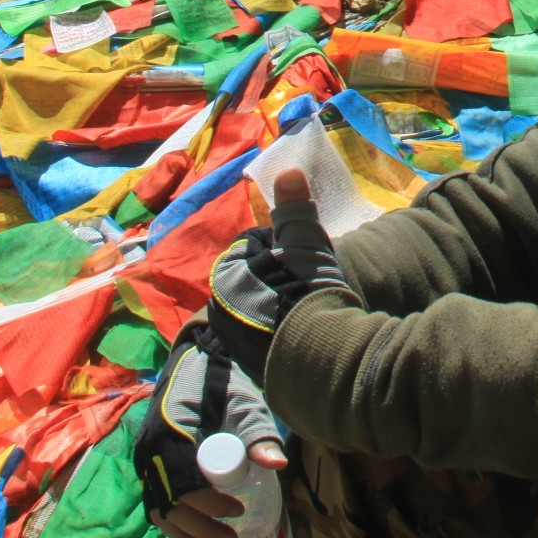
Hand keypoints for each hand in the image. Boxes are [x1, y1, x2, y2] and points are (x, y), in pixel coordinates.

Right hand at [134, 322, 284, 532]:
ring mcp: (146, 460)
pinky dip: (176, 524)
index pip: (184, 482)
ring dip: (187, 534)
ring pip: (160, 509)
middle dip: (201, 528)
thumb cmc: (223, 385)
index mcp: (169, 432)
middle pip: (170, 503)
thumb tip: (277, 464)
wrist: (200, 366)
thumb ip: (259, 434)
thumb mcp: (245, 405)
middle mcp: (149, 450)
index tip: (237, 510)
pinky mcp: (151, 467)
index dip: (209, 504)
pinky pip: (158, 502)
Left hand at [208, 165, 356, 382]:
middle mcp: (220, 310)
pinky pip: (264, 342)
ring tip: (307, 310)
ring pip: (257, 313)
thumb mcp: (304, 239)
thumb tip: (287, 170)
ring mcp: (233, 342)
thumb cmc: (306, 287)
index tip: (300, 258)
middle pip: (252, 283)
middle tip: (305, 284)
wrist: (317, 351)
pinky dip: (280, 337)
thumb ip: (294, 206)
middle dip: (274, 281)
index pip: (252, 250)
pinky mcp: (250, 368)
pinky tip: (303, 334)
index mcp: (225, 275)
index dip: (280, 250)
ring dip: (276, 310)